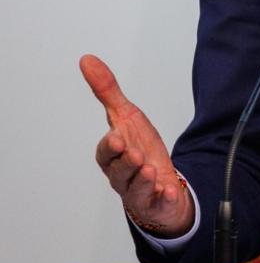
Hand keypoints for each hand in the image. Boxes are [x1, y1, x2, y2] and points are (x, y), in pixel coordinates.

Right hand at [83, 54, 191, 237]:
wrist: (160, 182)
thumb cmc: (140, 149)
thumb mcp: (127, 117)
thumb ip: (108, 92)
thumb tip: (87, 60)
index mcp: (113, 156)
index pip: (106, 153)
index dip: (110, 147)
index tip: (118, 138)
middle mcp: (123, 175)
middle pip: (120, 172)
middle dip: (126, 163)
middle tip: (135, 154)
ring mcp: (139, 191)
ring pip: (136, 188)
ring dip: (143, 179)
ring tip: (151, 170)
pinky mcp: (157, 203)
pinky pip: (159, 202)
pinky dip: (163, 197)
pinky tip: (169, 191)